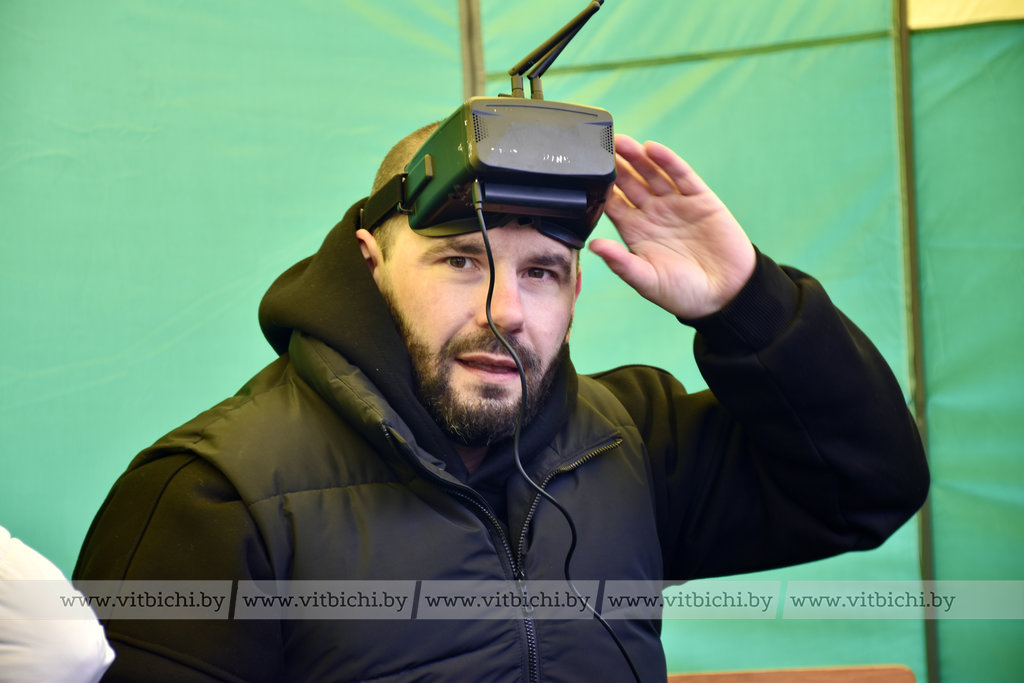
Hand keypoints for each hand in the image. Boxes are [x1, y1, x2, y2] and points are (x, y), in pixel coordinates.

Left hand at [589, 135, 755, 318]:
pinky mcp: (700, 200)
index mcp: (636, 233)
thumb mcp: (647, 281)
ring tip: (621, 142)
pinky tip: (653, 149)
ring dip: (637, 158)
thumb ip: (621, 263)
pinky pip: (682, 176)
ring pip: (653, 174)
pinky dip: (668, 161)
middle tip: (600, 147)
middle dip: (616, 166)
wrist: (726, 295)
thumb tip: (594, 246)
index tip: (585, 174)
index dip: (600, 189)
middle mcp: (653, 214)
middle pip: (630, 184)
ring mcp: (676, 205)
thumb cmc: (682, 293)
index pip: (613, 205)